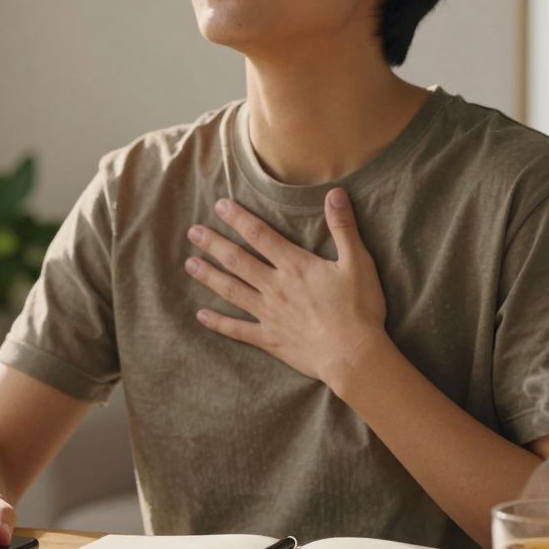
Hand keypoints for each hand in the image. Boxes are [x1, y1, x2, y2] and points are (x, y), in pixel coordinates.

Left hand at [184, 188, 387, 391]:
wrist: (353, 355)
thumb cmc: (359, 309)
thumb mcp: (357, 262)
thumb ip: (343, 227)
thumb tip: (335, 193)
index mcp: (295, 266)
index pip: (260, 236)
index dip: (238, 219)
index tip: (219, 206)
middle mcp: (275, 287)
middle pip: (238, 261)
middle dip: (214, 244)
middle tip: (193, 232)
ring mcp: (269, 314)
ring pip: (232, 291)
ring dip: (209, 277)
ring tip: (189, 264)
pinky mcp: (269, 339)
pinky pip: (238, 330)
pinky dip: (218, 323)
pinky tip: (201, 316)